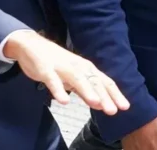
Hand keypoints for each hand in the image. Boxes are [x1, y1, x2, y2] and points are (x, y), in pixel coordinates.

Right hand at [3, 30, 129, 113]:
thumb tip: (100, 104)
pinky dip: (58, 90)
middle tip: (114, 111)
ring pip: (77, 80)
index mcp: (86, 68)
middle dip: (104, 97)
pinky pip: (53, 81)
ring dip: (87, 91)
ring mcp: (62, 67)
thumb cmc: (56, 63)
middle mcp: (77, 67)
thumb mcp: (73, 78)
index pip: (104, 82)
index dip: (115, 94)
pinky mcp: (46, 69)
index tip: (125, 107)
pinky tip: (64, 101)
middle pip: (94, 82)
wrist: (31, 45)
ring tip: (96, 103)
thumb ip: (86, 90)